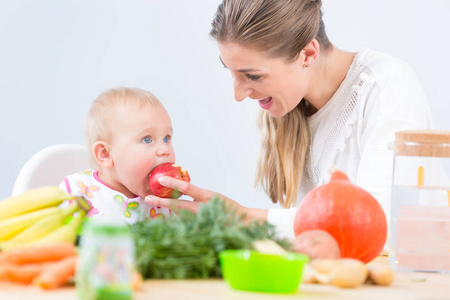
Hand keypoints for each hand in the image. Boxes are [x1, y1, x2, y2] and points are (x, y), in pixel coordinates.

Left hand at [144, 176, 267, 221]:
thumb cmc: (227, 207)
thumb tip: (181, 190)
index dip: (173, 183)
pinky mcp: (202, 229)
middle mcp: (203, 207)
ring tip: (154, 209)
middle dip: (162, 201)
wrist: (244, 221)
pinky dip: (177, 224)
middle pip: (179, 204)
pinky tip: (168, 223)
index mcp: (207, 196)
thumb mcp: (213, 196)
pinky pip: (185, 226)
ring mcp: (202, 220)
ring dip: (166, 213)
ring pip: (180, 216)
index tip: (160, 179)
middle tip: (147, 198)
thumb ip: (198, 195)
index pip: (187, 187)